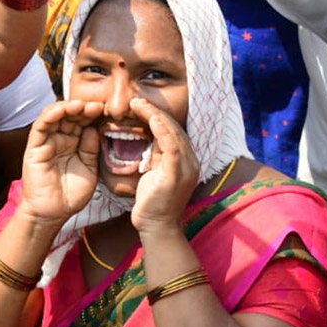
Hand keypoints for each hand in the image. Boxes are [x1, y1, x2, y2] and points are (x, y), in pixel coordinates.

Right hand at [18, 99, 103, 225]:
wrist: (53, 213)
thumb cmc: (71, 195)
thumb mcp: (89, 169)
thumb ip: (91, 149)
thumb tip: (93, 128)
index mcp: (74, 145)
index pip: (83, 123)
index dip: (94, 115)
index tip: (107, 111)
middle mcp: (60, 140)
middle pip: (71, 117)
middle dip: (84, 109)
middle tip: (98, 106)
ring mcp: (47, 142)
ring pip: (56, 116)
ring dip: (69, 107)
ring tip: (82, 105)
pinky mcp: (35, 147)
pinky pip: (41, 126)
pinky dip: (51, 114)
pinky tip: (63, 109)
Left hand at [129, 97, 199, 234]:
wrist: (156, 227)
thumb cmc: (151, 202)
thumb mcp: (153, 173)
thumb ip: (154, 156)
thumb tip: (146, 141)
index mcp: (186, 160)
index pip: (172, 131)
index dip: (157, 116)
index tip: (139, 105)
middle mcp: (191, 161)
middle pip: (174, 127)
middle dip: (154, 111)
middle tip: (135, 99)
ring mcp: (187, 167)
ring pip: (172, 131)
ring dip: (154, 114)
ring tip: (137, 103)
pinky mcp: (177, 173)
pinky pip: (171, 144)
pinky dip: (161, 128)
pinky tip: (150, 116)